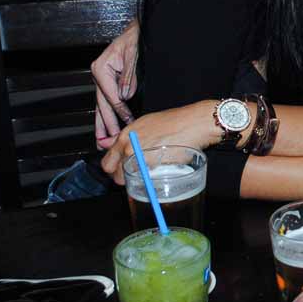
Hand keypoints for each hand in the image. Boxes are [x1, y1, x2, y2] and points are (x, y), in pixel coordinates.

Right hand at [92, 20, 140, 144]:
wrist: (136, 31)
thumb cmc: (134, 39)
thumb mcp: (134, 55)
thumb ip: (128, 76)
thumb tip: (125, 95)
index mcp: (101, 68)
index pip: (110, 95)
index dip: (119, 110)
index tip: (126, 121)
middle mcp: (99, 74)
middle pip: (102, 103)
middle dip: (106, 123)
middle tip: (107, 140)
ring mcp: (102, 78)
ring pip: (101, 105)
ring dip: (101, 123)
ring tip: (100, 140)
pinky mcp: (107, 81)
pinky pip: (106, 101)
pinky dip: (106, 114)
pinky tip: (106, 127)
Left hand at [100, 100, 216, 184]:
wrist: (195, 123)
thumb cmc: (175, 121)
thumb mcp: (146, 123)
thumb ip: (130, 138)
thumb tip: (117, 145)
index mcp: (125, 137)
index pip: (107, 162)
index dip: (114, 168)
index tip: (120, 169)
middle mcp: (129, 148)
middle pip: (116, 176)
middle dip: (123, 178)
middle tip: (134, 175)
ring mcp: (141, 159)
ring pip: (131, 181)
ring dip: (138, 180)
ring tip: (150, 172)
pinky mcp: (156, 168)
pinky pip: (147, 181)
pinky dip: (152, 180)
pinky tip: (160, 171)